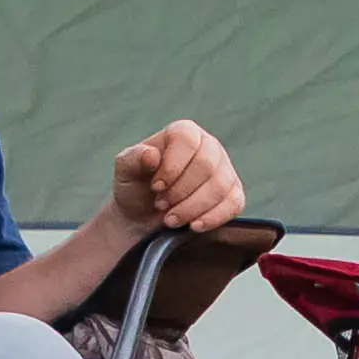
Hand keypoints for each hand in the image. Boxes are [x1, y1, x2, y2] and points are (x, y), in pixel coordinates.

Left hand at [113, 120, 243, 235]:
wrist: (143, 218)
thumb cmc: (135, 188)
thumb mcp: (125, 172)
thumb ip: (132, 159)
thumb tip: (151, 155)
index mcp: (183, 133)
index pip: (187, 140)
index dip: (172, 166)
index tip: (155, 187)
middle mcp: (209, 146)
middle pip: (206, 165)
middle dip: (180, 192)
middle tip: (161, 205)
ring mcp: (225, 170)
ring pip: (220, 187)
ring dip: (192, 208)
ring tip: (171, 219)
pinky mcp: (233, 194)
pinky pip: (233, 204)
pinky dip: (212, 218)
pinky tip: (194, 225)